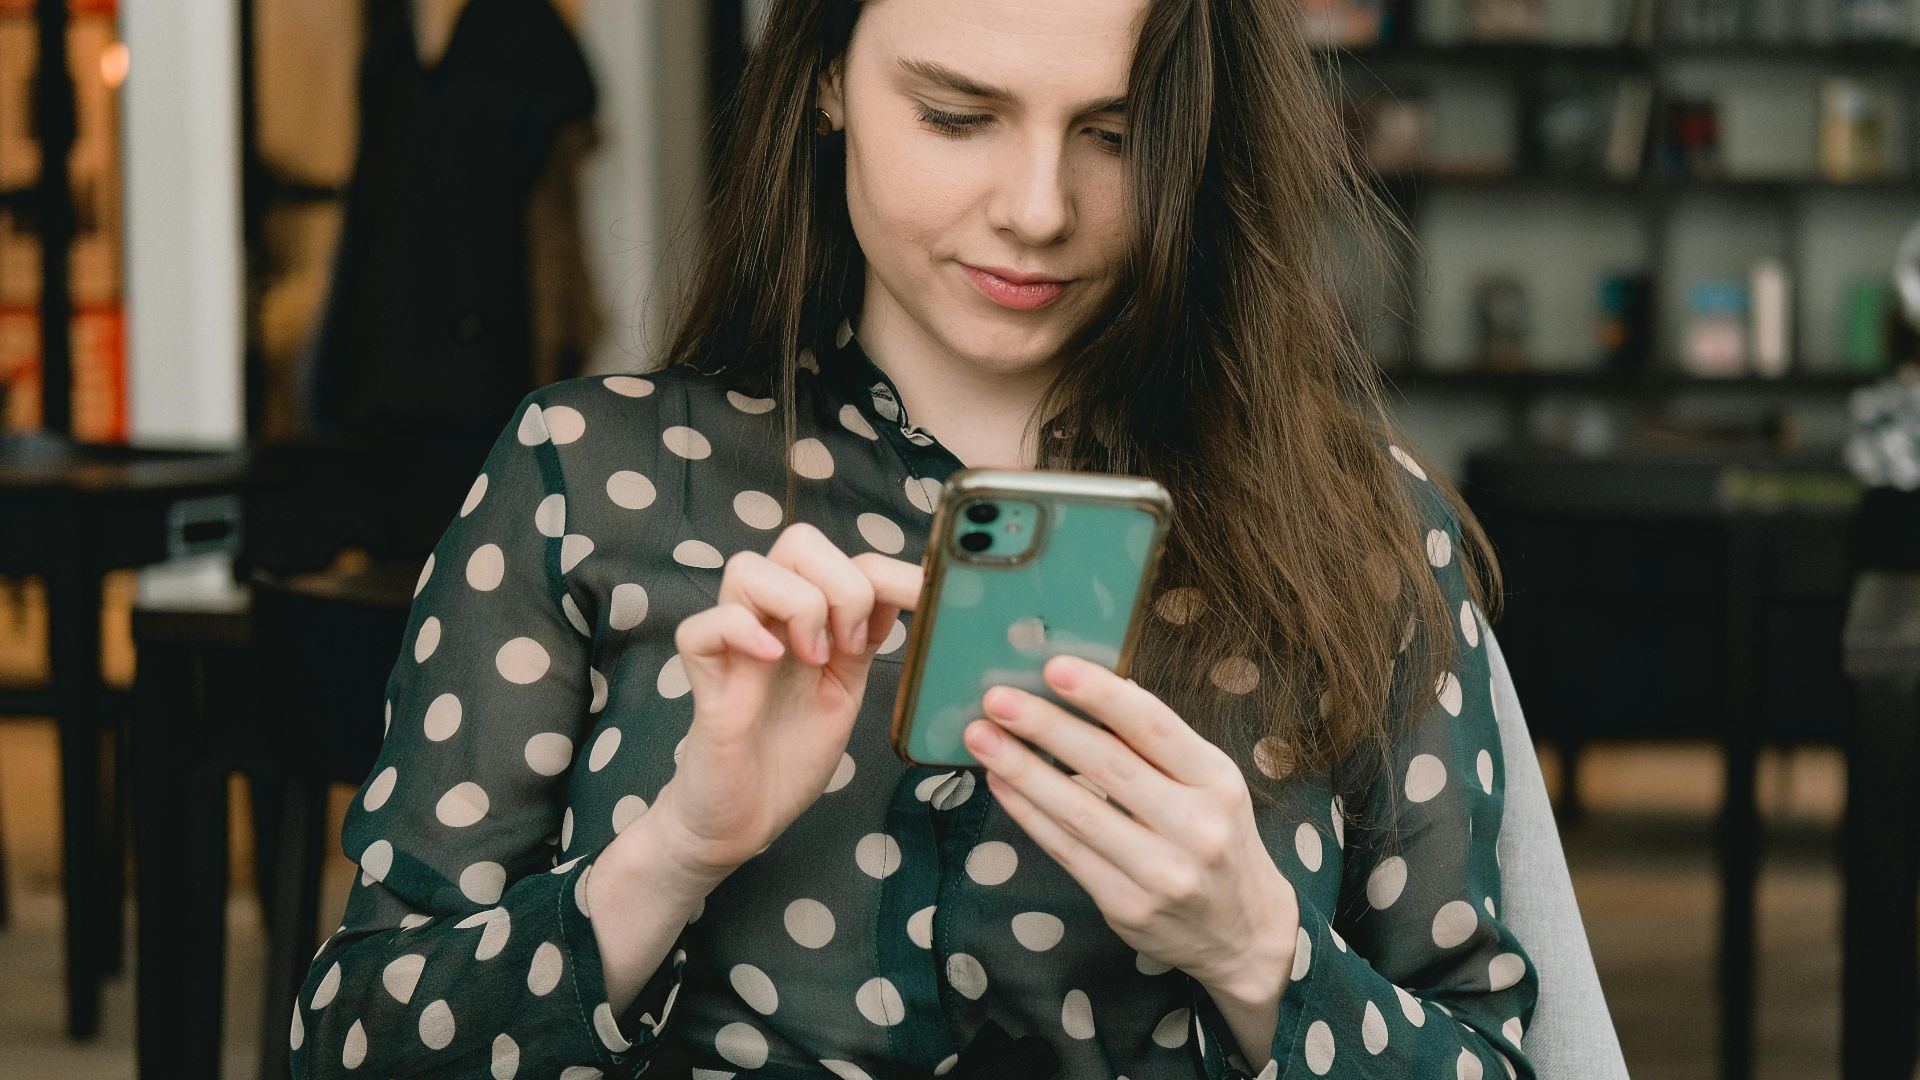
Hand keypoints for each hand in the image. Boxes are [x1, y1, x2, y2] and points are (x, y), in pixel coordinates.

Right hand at [637, 523, 920, 881]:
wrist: (747, 818)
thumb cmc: (791, 753)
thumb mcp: (846, 688)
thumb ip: (866, 638)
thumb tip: (911, 590)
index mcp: (808, 617)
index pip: (848, 560)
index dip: (894, 572)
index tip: (930, 602)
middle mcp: (769, 619)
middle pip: (798, 542)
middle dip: (842, 583)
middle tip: (853, 645)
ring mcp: (733, 644)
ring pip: (748, 568)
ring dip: (798, 606)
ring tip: (813, 659)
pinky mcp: (703, 679)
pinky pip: (703, 626)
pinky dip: (741, 631)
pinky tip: (771, 660)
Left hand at [964, 654, 1298, 1005]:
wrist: (1244, 933)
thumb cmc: (1217, 838)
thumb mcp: (1209, 782)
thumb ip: (1159, 743)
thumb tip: (1099, 688)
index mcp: (1217, 780)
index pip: (1154, 726)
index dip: (1101, 695)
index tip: (1054, 667)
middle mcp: (1196, 826)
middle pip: (1109, 766)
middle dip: (1046, 727)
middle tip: (997, 698)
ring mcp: (1162, 872)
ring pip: (1079, 812)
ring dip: (1022, 770)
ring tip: (982, 738)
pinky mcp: (1127, 906)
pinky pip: (1066, 851)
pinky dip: (1029, 814)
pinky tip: (1001, 784)